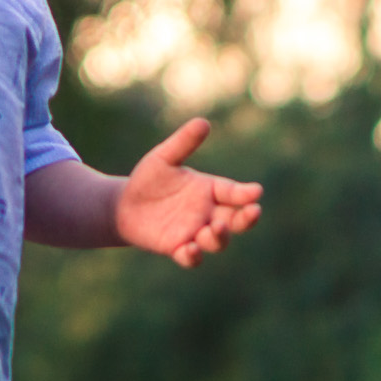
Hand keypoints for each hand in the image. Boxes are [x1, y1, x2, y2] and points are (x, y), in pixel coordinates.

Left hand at [114, 117, 263, 267]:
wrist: (123, 205)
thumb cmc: (148, 180)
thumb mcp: (164, 158)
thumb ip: (183, 143)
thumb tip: (203, 122)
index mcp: (209, 190)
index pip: (233, 192)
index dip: (246, 193)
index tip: (257, 191)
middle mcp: (206, 213)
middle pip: (236, 220)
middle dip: (247, 219)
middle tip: (254, 212)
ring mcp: (194, 232)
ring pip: (217, 241)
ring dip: (220, 237)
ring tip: (214, 227)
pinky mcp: (176, 248)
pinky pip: (191, 258)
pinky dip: (193, 256)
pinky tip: (190, 249)